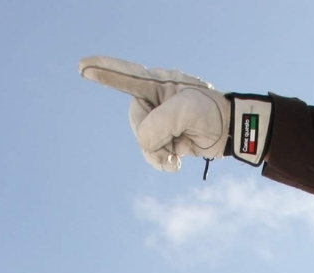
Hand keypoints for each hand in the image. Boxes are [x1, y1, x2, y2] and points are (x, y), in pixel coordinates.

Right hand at [80, 56, 265, 171]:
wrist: (231, 131)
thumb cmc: (211, 112)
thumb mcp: (186, 112)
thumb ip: (158, 124)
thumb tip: (144, 142)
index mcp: (158, 83)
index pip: (126, 76)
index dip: (103, 71)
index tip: (82, 67)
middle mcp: (155, 99)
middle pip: (136, 121)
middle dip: (153, 135)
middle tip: (175, 137)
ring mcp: (159, 120)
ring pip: (143, 141)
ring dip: (159, 152)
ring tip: (177, 153)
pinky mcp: (164, 138)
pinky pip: (151, 153)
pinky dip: (162, 162)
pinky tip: (176, 163)